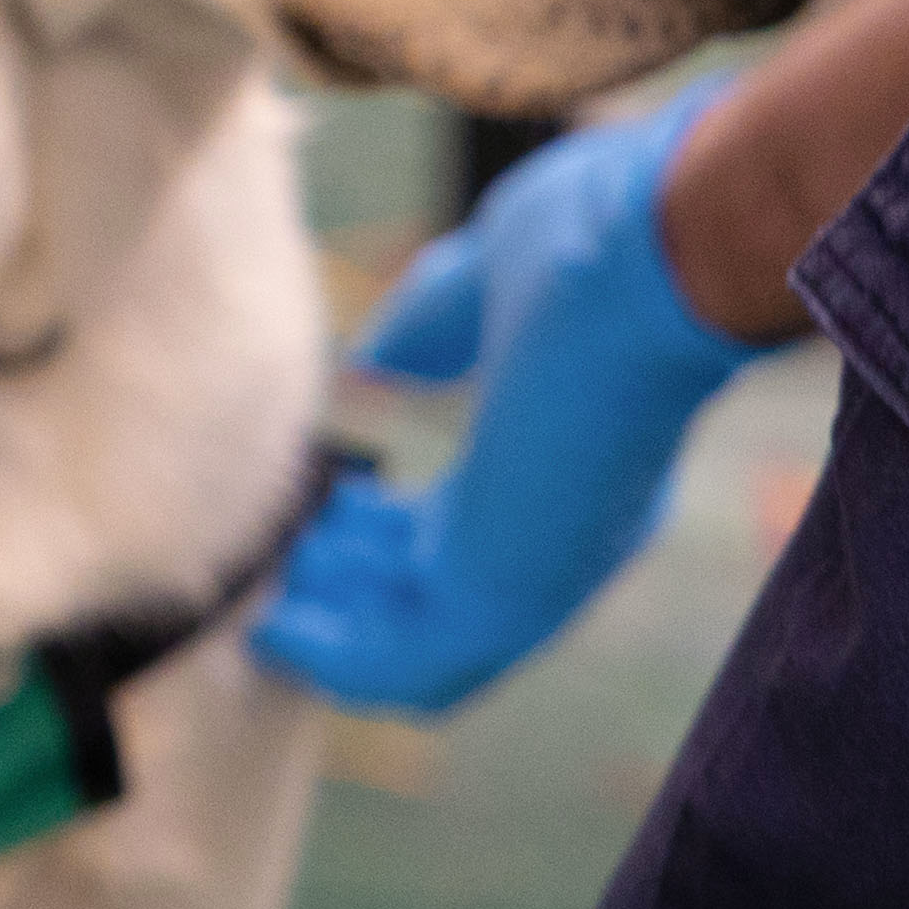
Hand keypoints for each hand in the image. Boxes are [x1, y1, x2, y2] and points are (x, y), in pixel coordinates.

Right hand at [255, 77, 779, 717]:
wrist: (647, 250)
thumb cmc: (593, 241)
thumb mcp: (481, 285)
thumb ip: (428, 330)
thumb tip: (372, 363)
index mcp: (571, 463)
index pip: (469, 533)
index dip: (389, 536)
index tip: (326, 508)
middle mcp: (566, 534)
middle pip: (439, 604)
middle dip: (352, 591)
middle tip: (279, 562)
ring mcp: (541, 572)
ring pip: (420, 648)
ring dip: (335, 640)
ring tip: (261, 608)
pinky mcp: (507, 595)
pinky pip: (407, 666)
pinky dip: (335, 662)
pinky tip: (271, 629)